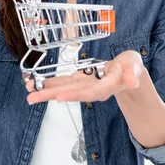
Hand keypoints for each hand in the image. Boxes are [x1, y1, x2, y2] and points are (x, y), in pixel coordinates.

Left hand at [25, 50, 143, 103]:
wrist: (127, 72)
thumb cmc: (131, 67)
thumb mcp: (135, 66)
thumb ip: (133, 74)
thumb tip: (132, 81)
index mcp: (107, 86)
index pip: (90, 92)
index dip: (75, 95)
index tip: (59, 97)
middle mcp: (92, 88)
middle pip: (71, 93)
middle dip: (51, 96)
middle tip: (32, 97)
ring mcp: (83, 85)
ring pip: (63, 89)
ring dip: (45, 91)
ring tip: (29, 93)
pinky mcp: (78, 80)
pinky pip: (62, 82)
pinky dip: (49, 83)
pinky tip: (35, 84)